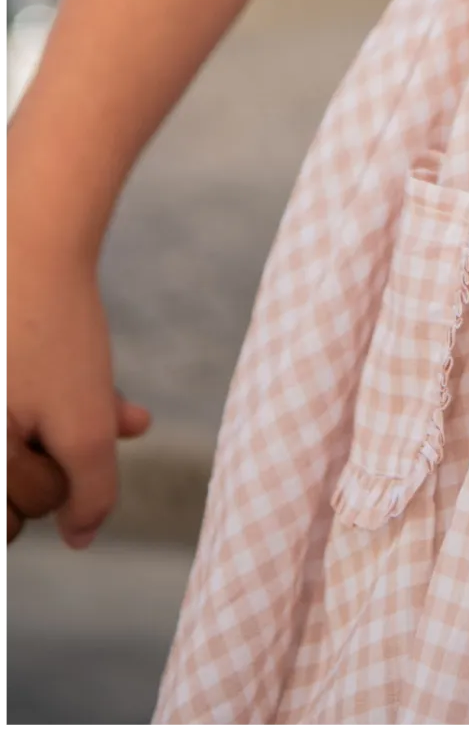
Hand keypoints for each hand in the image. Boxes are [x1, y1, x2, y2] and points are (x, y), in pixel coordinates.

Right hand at [7, 243, 150, 548]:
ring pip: (48, 448)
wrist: (37, 254)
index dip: (43, 498)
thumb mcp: (81, 428)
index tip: (56, 469)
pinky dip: (84, 412)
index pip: (5, 526)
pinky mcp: (11, 385)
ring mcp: (0, 408)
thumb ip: (88, 492)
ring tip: (110, 410)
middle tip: (61, 420)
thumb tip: (81, 540)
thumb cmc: (53, 347)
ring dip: (85, 435)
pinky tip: (129, 413)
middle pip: (27, 486)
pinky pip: (47, 418)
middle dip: (66, 459)